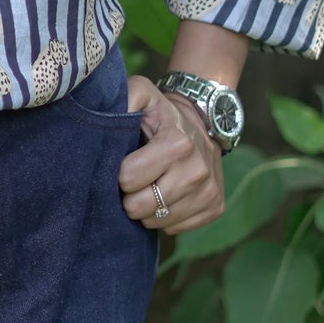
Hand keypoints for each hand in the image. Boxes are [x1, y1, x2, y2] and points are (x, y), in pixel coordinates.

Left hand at [117, 75, 226, 235]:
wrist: (201, 122)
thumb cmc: (161, 113)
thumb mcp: (142, 94)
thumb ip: (124, 98)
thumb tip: (108, 116)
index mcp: (177, 143)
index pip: (128, 179)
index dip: (119, 173)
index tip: (125, 163)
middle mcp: (197, 170)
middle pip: (140, 206)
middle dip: (129, 196)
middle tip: (134, 180)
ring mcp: (209, 191)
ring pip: (157, 221)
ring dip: (146, 208)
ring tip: (150, 186)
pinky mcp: (216, 207)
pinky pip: (176, 228)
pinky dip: (166, 217)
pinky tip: (167, 195)